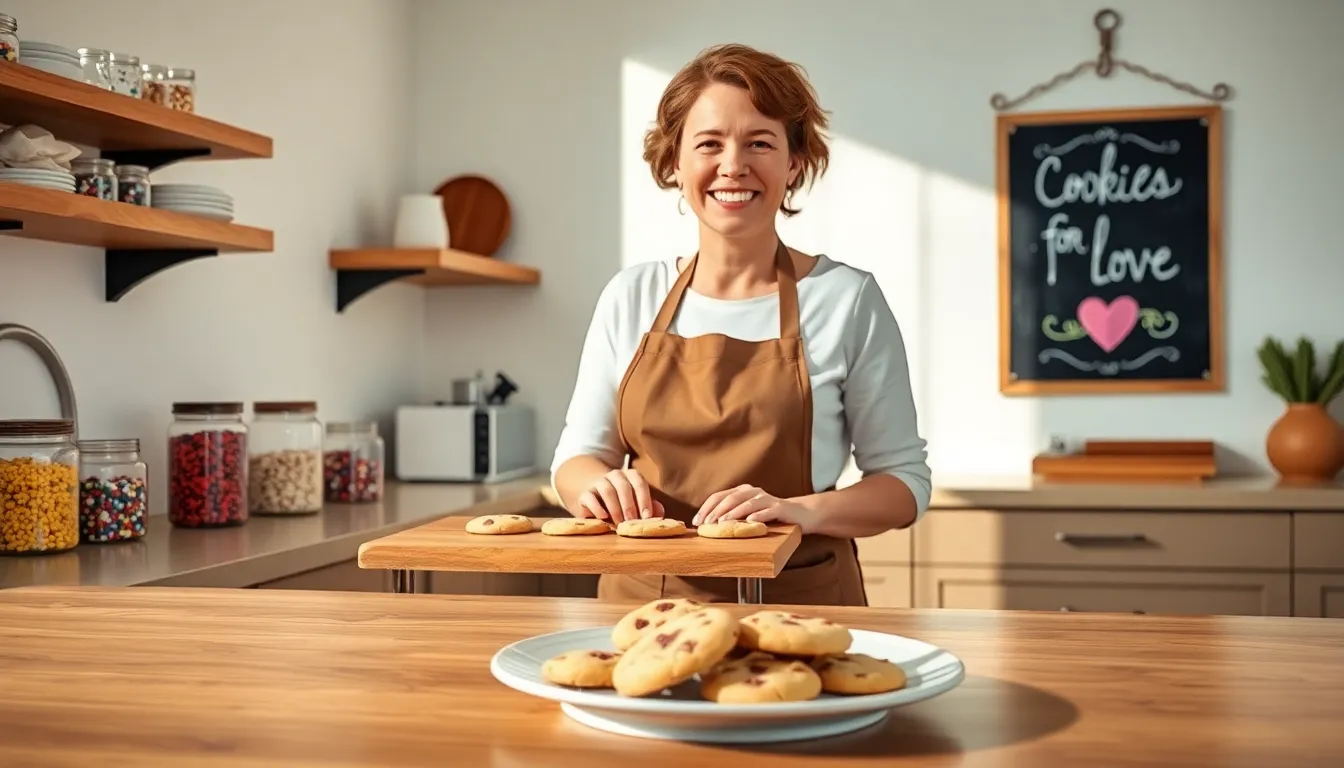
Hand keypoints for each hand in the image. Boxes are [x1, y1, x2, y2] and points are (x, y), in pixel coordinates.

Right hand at [575, 468, 664, 522]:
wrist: (597, 500)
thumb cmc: (623, 504)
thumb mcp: (638, 505)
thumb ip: (650, 508)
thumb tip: (659, 514)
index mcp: (631, 476)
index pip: (639, 483)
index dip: (644, 500)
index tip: (646, 517)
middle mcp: (615, 476)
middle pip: (623, 486)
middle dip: (629, 506)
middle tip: (632, 522)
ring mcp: (599, 483)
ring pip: (607, 490)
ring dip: (615, 508)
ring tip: (619, 523)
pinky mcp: (585, 493)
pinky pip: (590, 497)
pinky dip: (597, 508)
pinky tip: (603, 518)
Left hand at [692, 484, 815, 532]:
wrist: (800, 514)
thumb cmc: (770, 516)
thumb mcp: (749, 514)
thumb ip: (733, 516)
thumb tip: (708, 527)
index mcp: (742, 491)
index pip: (719, 496)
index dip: (706, 508)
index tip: (696, 521)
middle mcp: (753, 492)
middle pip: (730, 498)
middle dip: (716, 511)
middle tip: (706, 524)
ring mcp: (767, 499)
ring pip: (747, 504)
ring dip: (733, 514)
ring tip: (722, 523)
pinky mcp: (779, 508)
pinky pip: (766, 511)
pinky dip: (757, 516)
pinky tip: (750, 522)